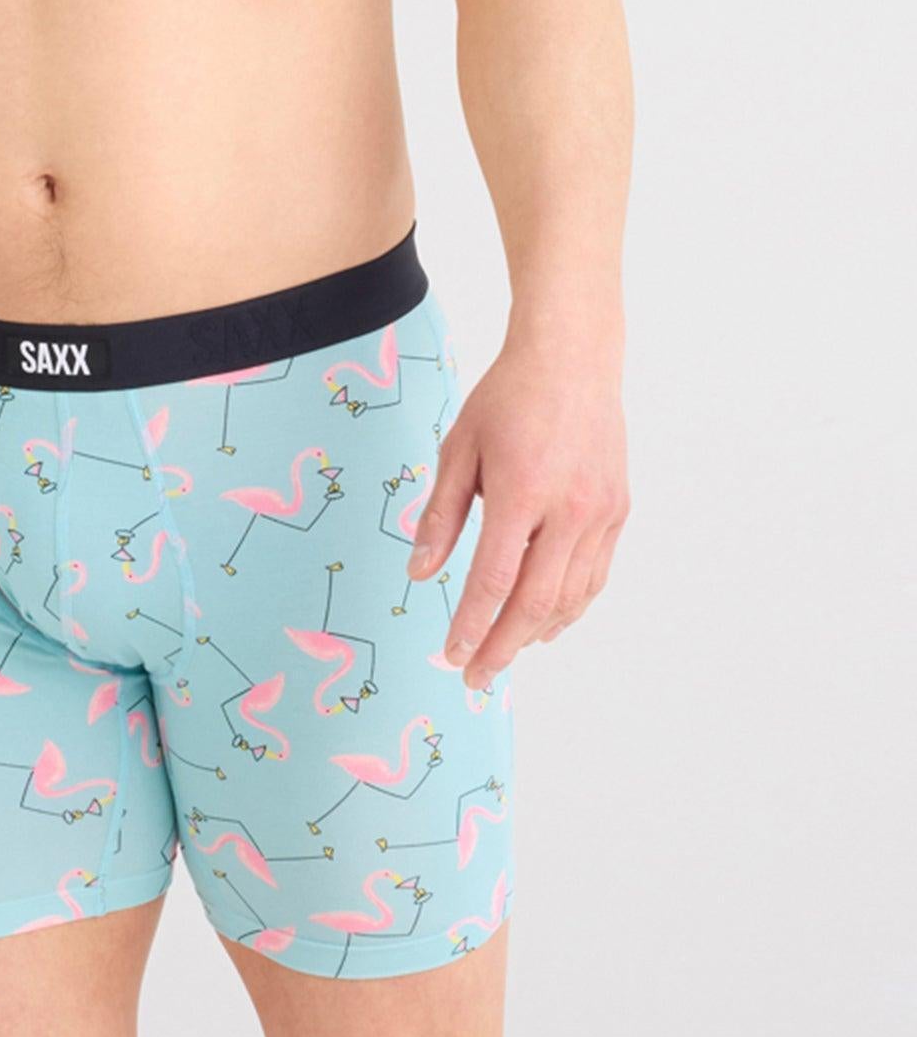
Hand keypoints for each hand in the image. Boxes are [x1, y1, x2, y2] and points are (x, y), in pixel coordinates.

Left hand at [404, 339, 628, 690]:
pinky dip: (570, 606)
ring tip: (506, 653)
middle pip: (536, 603)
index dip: (471, 626)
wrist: (572, 359)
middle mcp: (569, 509)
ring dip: (536, 633)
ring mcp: (601, 513)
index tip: (451, 656)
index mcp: (523, 492)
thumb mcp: (459, 448)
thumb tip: (419, 573)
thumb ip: (440, 515)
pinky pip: (594, 575)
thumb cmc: (507, 398)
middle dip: (502, 647)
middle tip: (476, 677)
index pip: (494, 580)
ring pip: (570, 596)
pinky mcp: (618, 510)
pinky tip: (547, 622)